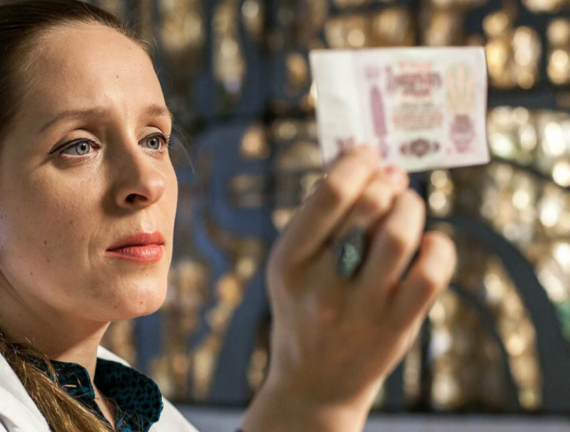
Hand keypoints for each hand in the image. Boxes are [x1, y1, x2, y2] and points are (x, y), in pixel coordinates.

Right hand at [242, 145, 456, 431]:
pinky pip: (430, 274)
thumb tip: (364, 163)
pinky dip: (438, 247)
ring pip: (400, 235)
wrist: (314, 381)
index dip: (357, 162)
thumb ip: (315, 216)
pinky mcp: (396, 326)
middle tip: (392, 176)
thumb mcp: (291, 264)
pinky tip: (428, 243)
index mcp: (288, 261)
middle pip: (368, 207)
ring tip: (407, 205)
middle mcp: (322, 284)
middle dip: (386, 180)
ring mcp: (361, 308)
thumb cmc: (303, 306)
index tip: (368, 151)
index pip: (329, 195)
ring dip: (411, 206)